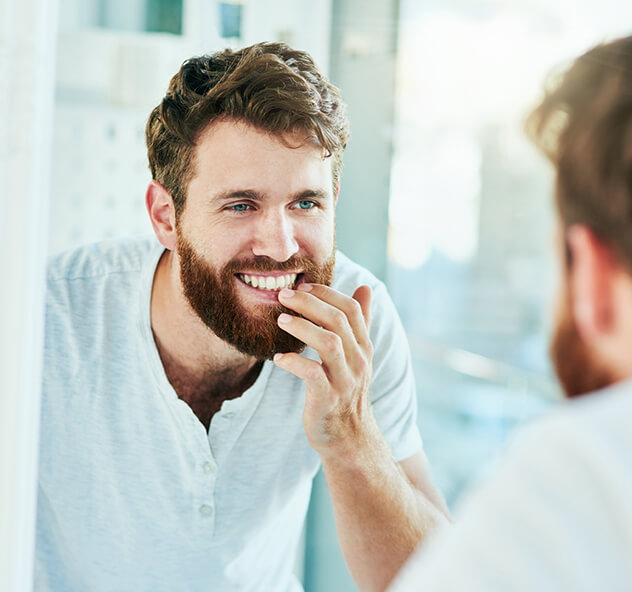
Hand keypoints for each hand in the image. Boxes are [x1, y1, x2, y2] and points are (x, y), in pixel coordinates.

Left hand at [274, 283, 378, 457]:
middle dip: (309, 303)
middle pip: (338, 321)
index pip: (351, 309)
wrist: (349, 438)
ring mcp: (344, 380)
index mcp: (363, 347)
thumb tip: (366, 287)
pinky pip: (312, 374)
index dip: (326, 293)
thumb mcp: (357, 355)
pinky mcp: (327, 399)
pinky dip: (294, 362)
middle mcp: (358, 361)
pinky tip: (278, 358)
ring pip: (328, 343)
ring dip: (302, 327)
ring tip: (280, 320)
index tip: (302, 286)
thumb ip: (360, 322)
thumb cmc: (346, 391)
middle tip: (284, 295)